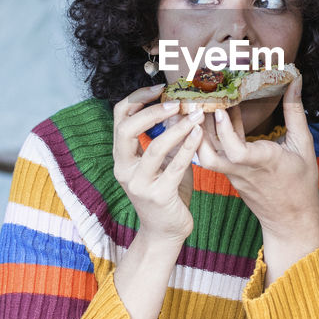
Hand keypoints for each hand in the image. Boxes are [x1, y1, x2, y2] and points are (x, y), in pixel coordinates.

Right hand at [112, 85, 203, 243]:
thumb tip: (179, 106)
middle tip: (176, 102)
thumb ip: (166, 138)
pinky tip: (199, 134)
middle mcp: (124, 169)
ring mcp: (139, 184)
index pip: (119, 117)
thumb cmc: (167, 192)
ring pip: (154, 148)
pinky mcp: (158, 196)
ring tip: (195, 115)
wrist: (166, 231)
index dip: (137, 98)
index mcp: (122, 156)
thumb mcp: (163, 161)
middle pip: (127, 129)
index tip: (160, 87)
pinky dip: (188, 148)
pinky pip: (174, 167)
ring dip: (177, 128)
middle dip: (152, 111)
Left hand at [198, 78, 318, 279]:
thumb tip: (294, 81)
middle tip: (195, 100)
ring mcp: (232, 174)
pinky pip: (213, 155)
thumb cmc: (300, 183)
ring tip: (200, 104)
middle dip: (197, 130)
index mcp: (263, 162)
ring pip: (205, 156)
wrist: (290, 219)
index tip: (220, 110)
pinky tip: (216, 114)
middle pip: (208, 156)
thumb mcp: (304, 145)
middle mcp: (242, 170)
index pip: (237, 152)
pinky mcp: (229, 175)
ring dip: (199, 132)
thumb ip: (295, 112)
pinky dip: (210, 135)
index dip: (226, 131)